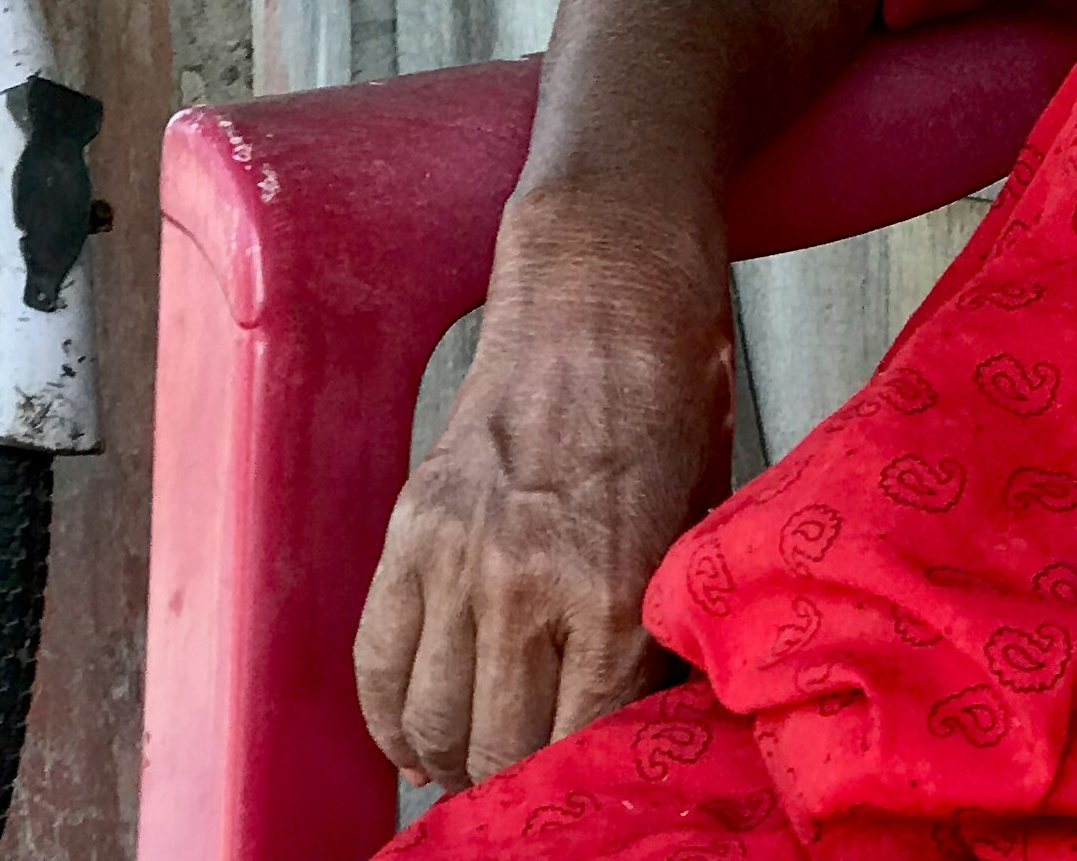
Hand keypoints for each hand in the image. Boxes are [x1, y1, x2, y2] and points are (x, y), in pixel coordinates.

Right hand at [354, 187, 738, 790]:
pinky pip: (376, 660)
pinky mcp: (411, 527)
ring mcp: (457, 557)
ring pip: (430, 721)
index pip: (580, 746)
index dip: (586, 778)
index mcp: (613, 590)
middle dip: (518, 779)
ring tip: (481, 759)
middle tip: (537, 781)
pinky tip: (418, 734)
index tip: (591, 787)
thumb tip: (647, 723)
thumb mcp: (700, 522)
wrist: (603, 289)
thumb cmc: (672, 399)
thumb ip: (665, 629)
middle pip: (498, 751)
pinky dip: (390, 714)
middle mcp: (525, 585)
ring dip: (453, 757)